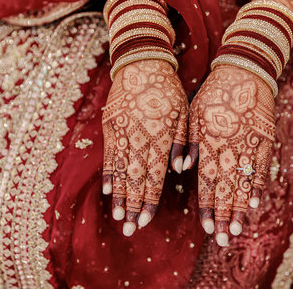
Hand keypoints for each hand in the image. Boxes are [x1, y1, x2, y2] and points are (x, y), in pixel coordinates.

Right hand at [102, 60, 187, 235]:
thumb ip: (182, 143)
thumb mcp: (184, 113)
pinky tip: (107, 190)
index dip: (150, 200)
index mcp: (161, 136)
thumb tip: (181, 170)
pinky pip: (109, 154)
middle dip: (134, 206)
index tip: (146, 220)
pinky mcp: (111, 125)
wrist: (142, 62)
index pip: (155, 176)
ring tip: (118, 216)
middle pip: (136, 179)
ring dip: (120, 195)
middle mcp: (140, 138)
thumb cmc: (168, 90)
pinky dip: (108, 174)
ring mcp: (123, 132)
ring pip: (121, 170)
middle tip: (130, 229)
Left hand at [185, 65, 274, 245]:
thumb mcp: (194, 113)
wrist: (244, 70)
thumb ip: (188, 142)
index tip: (207, 226)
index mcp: (208, 141)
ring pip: (243, 182)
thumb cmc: (214, 93)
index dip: (208, 205)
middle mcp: (228, 146)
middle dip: (224, 215)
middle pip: (226, 187)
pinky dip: (258, 186)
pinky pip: (260, 166)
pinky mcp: (264, 138)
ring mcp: (248, 143)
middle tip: (223, 239)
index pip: (207, 181)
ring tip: (238, 229)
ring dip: (240, 207)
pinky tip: (255, 204)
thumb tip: (181, 169)